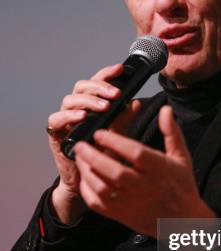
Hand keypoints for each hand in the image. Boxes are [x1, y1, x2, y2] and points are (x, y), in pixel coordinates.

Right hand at [47, 64, 140, 222]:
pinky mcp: (55, 133)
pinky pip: (56, 119)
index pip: (97, 83)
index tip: (120, 69)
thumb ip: (124, 120)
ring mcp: (65, 120)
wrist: (89, 181)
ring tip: (104, 107)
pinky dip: (69, 116)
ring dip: (88, 101)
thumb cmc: (103, 157)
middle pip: (82, 87)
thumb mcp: (118, 136)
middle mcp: (77, 109)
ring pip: (69, 100)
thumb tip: (135, 103)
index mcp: (92, 105)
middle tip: (116, 94)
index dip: (106, 74)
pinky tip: (82, 117)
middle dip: (99, 87)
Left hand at [74, 105, 215, 236]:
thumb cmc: (181, 186)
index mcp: (160, 169)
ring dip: (87, 171)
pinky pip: (98, 203)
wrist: (182, 222)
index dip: (115, 141)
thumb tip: (165, 109)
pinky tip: (86, 176)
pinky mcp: (121, 215)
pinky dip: (88, 189)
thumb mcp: (181, 157)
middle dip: (93, 156)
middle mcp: (144, 187)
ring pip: (103, 187)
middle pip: (114, 171)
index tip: (100, 132)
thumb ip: (171, 132)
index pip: (135, 153)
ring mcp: (131, 203)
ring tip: (80, 157)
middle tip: (81, 144)